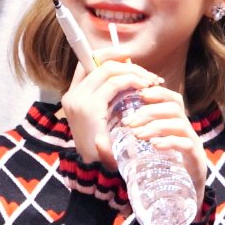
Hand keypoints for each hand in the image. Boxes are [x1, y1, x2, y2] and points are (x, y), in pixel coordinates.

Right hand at [61, 47, 162, 168]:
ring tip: (151, 82)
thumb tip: (131, 76)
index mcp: (73, 95)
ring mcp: (79, 100)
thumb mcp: (104, 119)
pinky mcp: (90, 108)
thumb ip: (110, 99)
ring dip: (134, 72)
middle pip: (100, 63)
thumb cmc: (105, 146)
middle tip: (149, 76)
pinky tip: (146, 88)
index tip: (128, 56)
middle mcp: (73, 95)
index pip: (86, 63)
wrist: (97, 170)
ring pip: (109, 70)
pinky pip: (115, 84)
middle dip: (128, 64)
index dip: (108, 54)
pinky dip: (133, 81)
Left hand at [119, 84, 207, 219]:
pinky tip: (155, 145)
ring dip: (156, 125)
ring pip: (180, 123)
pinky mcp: (197, 161)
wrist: (182, 201)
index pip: (171, 98)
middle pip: (174, 106)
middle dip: (149, 110)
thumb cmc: (160, 174)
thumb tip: (98, 141)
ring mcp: (193, 144)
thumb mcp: (143, 156)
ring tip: (138, 135)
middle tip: (128, 122)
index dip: (156, 92)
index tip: (138, 95)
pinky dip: (170, 142)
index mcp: (175, 125)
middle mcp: (187, 131)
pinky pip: (186, 144)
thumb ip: (125, 147)